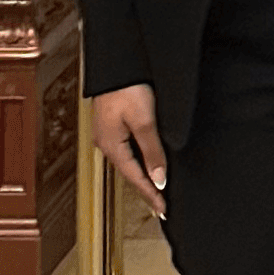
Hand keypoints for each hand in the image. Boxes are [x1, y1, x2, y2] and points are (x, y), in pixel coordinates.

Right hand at [92, 84, 166, 217]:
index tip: (164, 211)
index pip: (135, 179)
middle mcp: (108, 143)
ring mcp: (110, 134)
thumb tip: (159, 179)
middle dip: (147, 190)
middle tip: (163, 207)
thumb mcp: (144, 120)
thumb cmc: (128, 87)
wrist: (118, 63)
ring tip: (159, 190)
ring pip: (130, 162)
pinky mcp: (114, 123)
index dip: (151, 195)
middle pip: (131, 173)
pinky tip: (149, 162)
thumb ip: (152, 150)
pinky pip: (130, 149)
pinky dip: (141, 160)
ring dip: (144, 176)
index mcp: (112, 146)